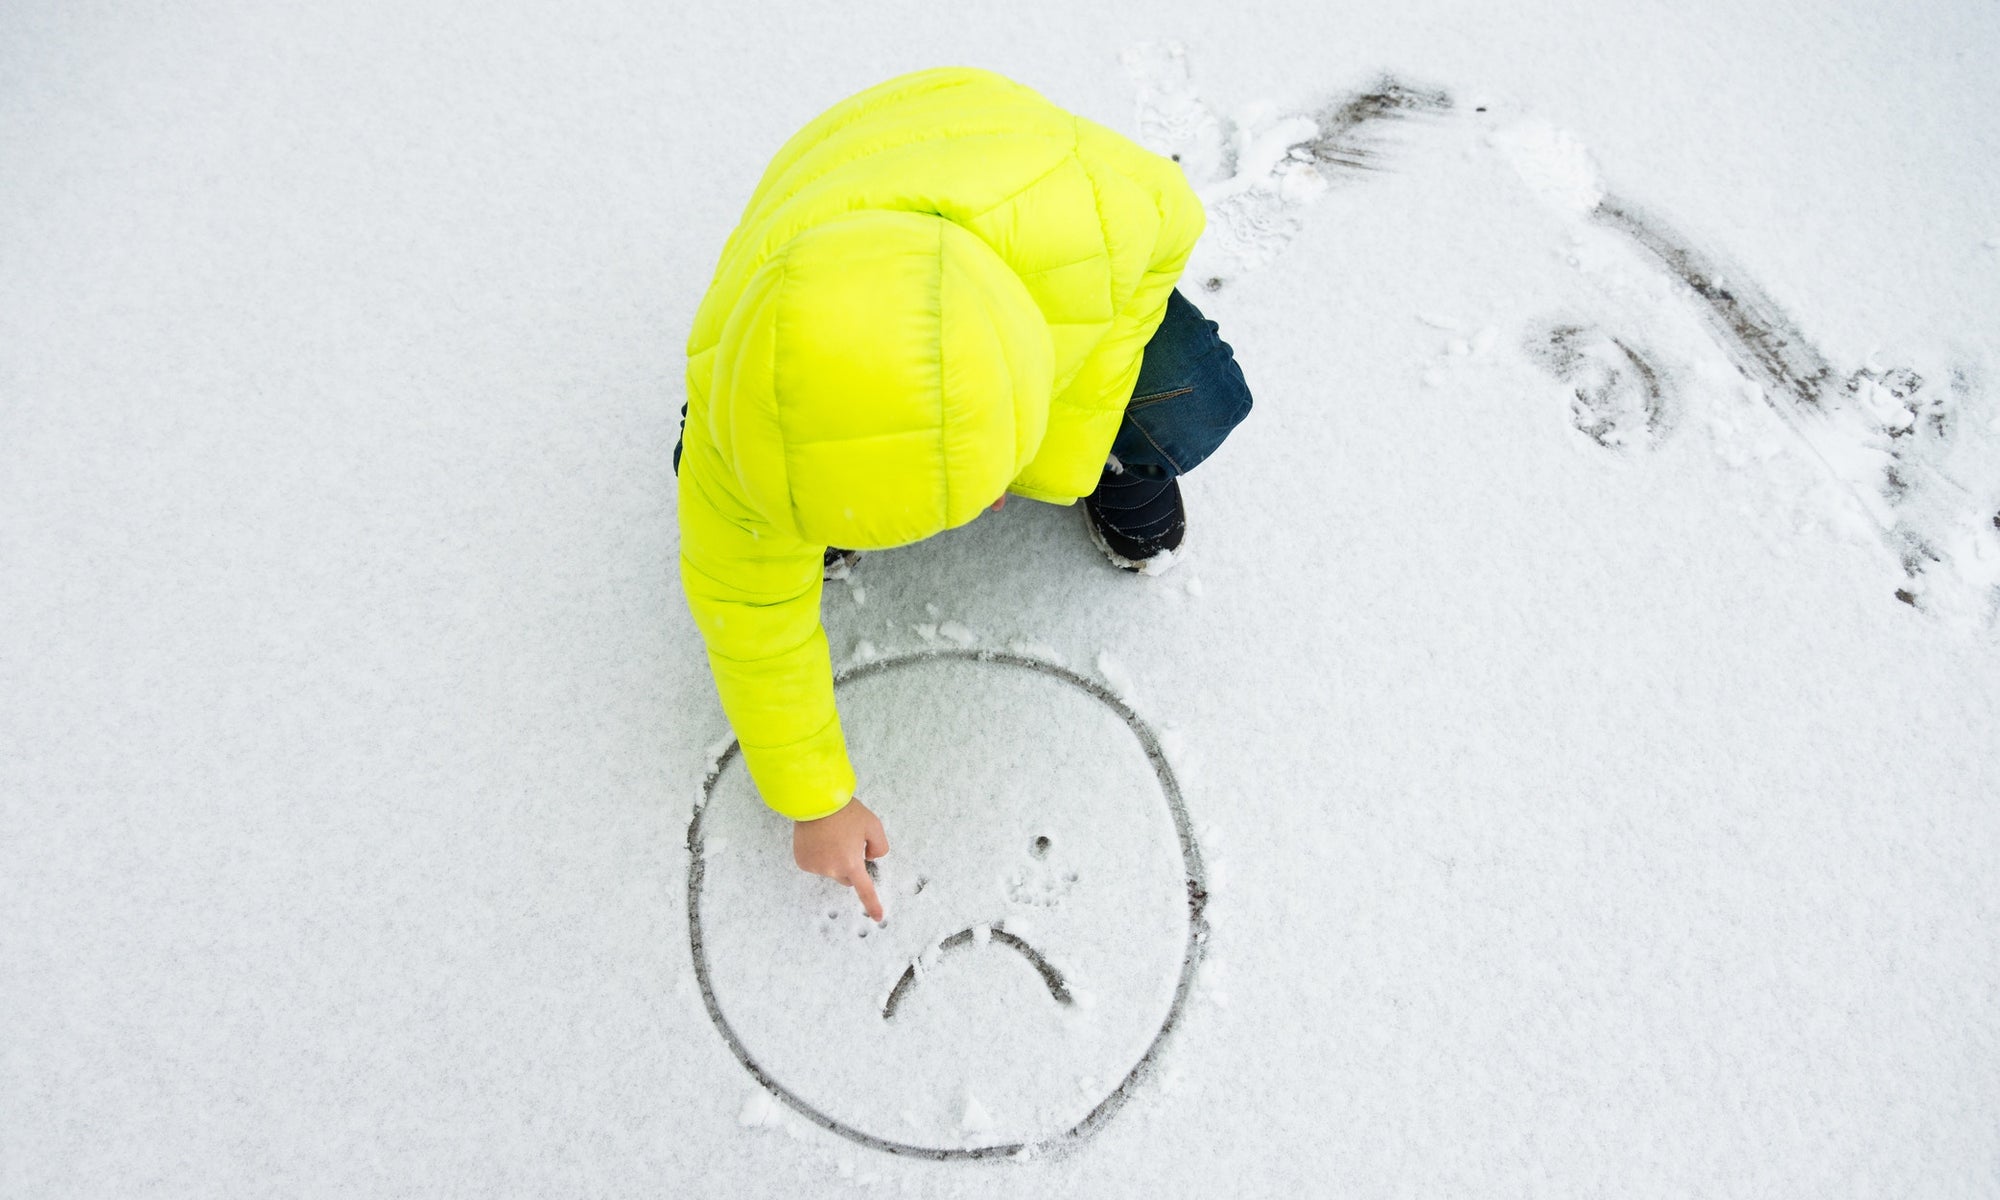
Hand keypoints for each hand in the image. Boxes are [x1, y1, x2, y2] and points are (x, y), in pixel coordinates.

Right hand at [793, 798, 889, 920]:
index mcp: (851, 863)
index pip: (864, 890)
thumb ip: (879, 846)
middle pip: (847, 877)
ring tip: (831, 835)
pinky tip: (818, 838)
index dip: (872, 904)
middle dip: (850, 865)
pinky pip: (816, 864)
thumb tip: (869, 857)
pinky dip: (818, 855)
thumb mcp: (873, 825)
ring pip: (830, 870)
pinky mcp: (802, 862)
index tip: (879, 917)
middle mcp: (832, 870)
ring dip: (833, 859)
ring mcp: (815, 867)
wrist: (815, 801)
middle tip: (847, 842)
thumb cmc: (846, 812)